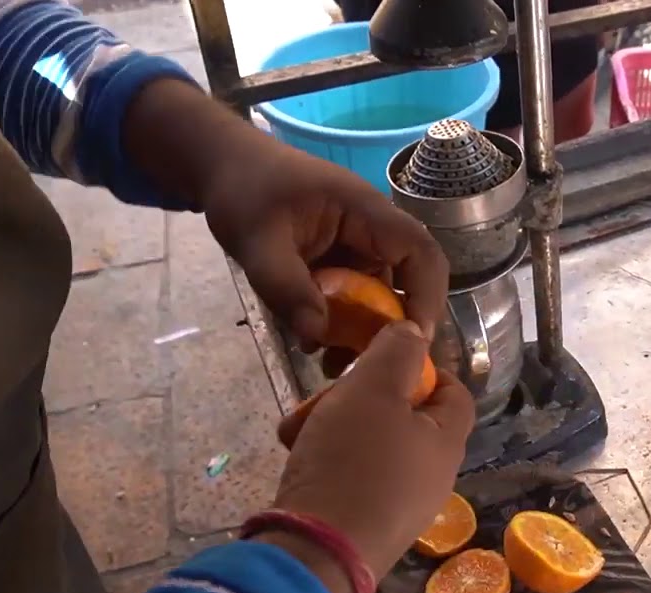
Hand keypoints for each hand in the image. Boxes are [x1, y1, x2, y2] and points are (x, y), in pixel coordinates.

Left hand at [201, 138, 448, 351]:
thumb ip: (285, 287)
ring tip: (335, 366)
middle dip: (393, 327)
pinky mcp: (338, 264)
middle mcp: (371, 232)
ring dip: (364, 333)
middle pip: (407, 282)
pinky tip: (314, 345)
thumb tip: (316, 336)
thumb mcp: (256, 240)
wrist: (223, 168)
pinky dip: (340, 325)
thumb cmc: (243, 190)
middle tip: (372, 366)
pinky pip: (352, 299)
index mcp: (365, 212)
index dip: (427, 296)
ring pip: (378, 297)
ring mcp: (356, 248)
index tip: (413, 340)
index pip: (420, 252)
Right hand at [270, 321, 474, 577]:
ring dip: (334, 428)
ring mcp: (400, 509)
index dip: (422, 368)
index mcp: (447, 443)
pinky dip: (326, 465)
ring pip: (371, 448)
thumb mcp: (373, 390)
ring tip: (297, 429)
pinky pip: (351, 482)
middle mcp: (433, 478)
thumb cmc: (352, 464)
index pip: (454, 392)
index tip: (380, 358)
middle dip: (360, 398)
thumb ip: (397, 353)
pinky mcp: (366, 531)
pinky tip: (296, 462)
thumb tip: (415, 333)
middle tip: (324, 395)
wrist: (314, 557)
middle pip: (405, 418)